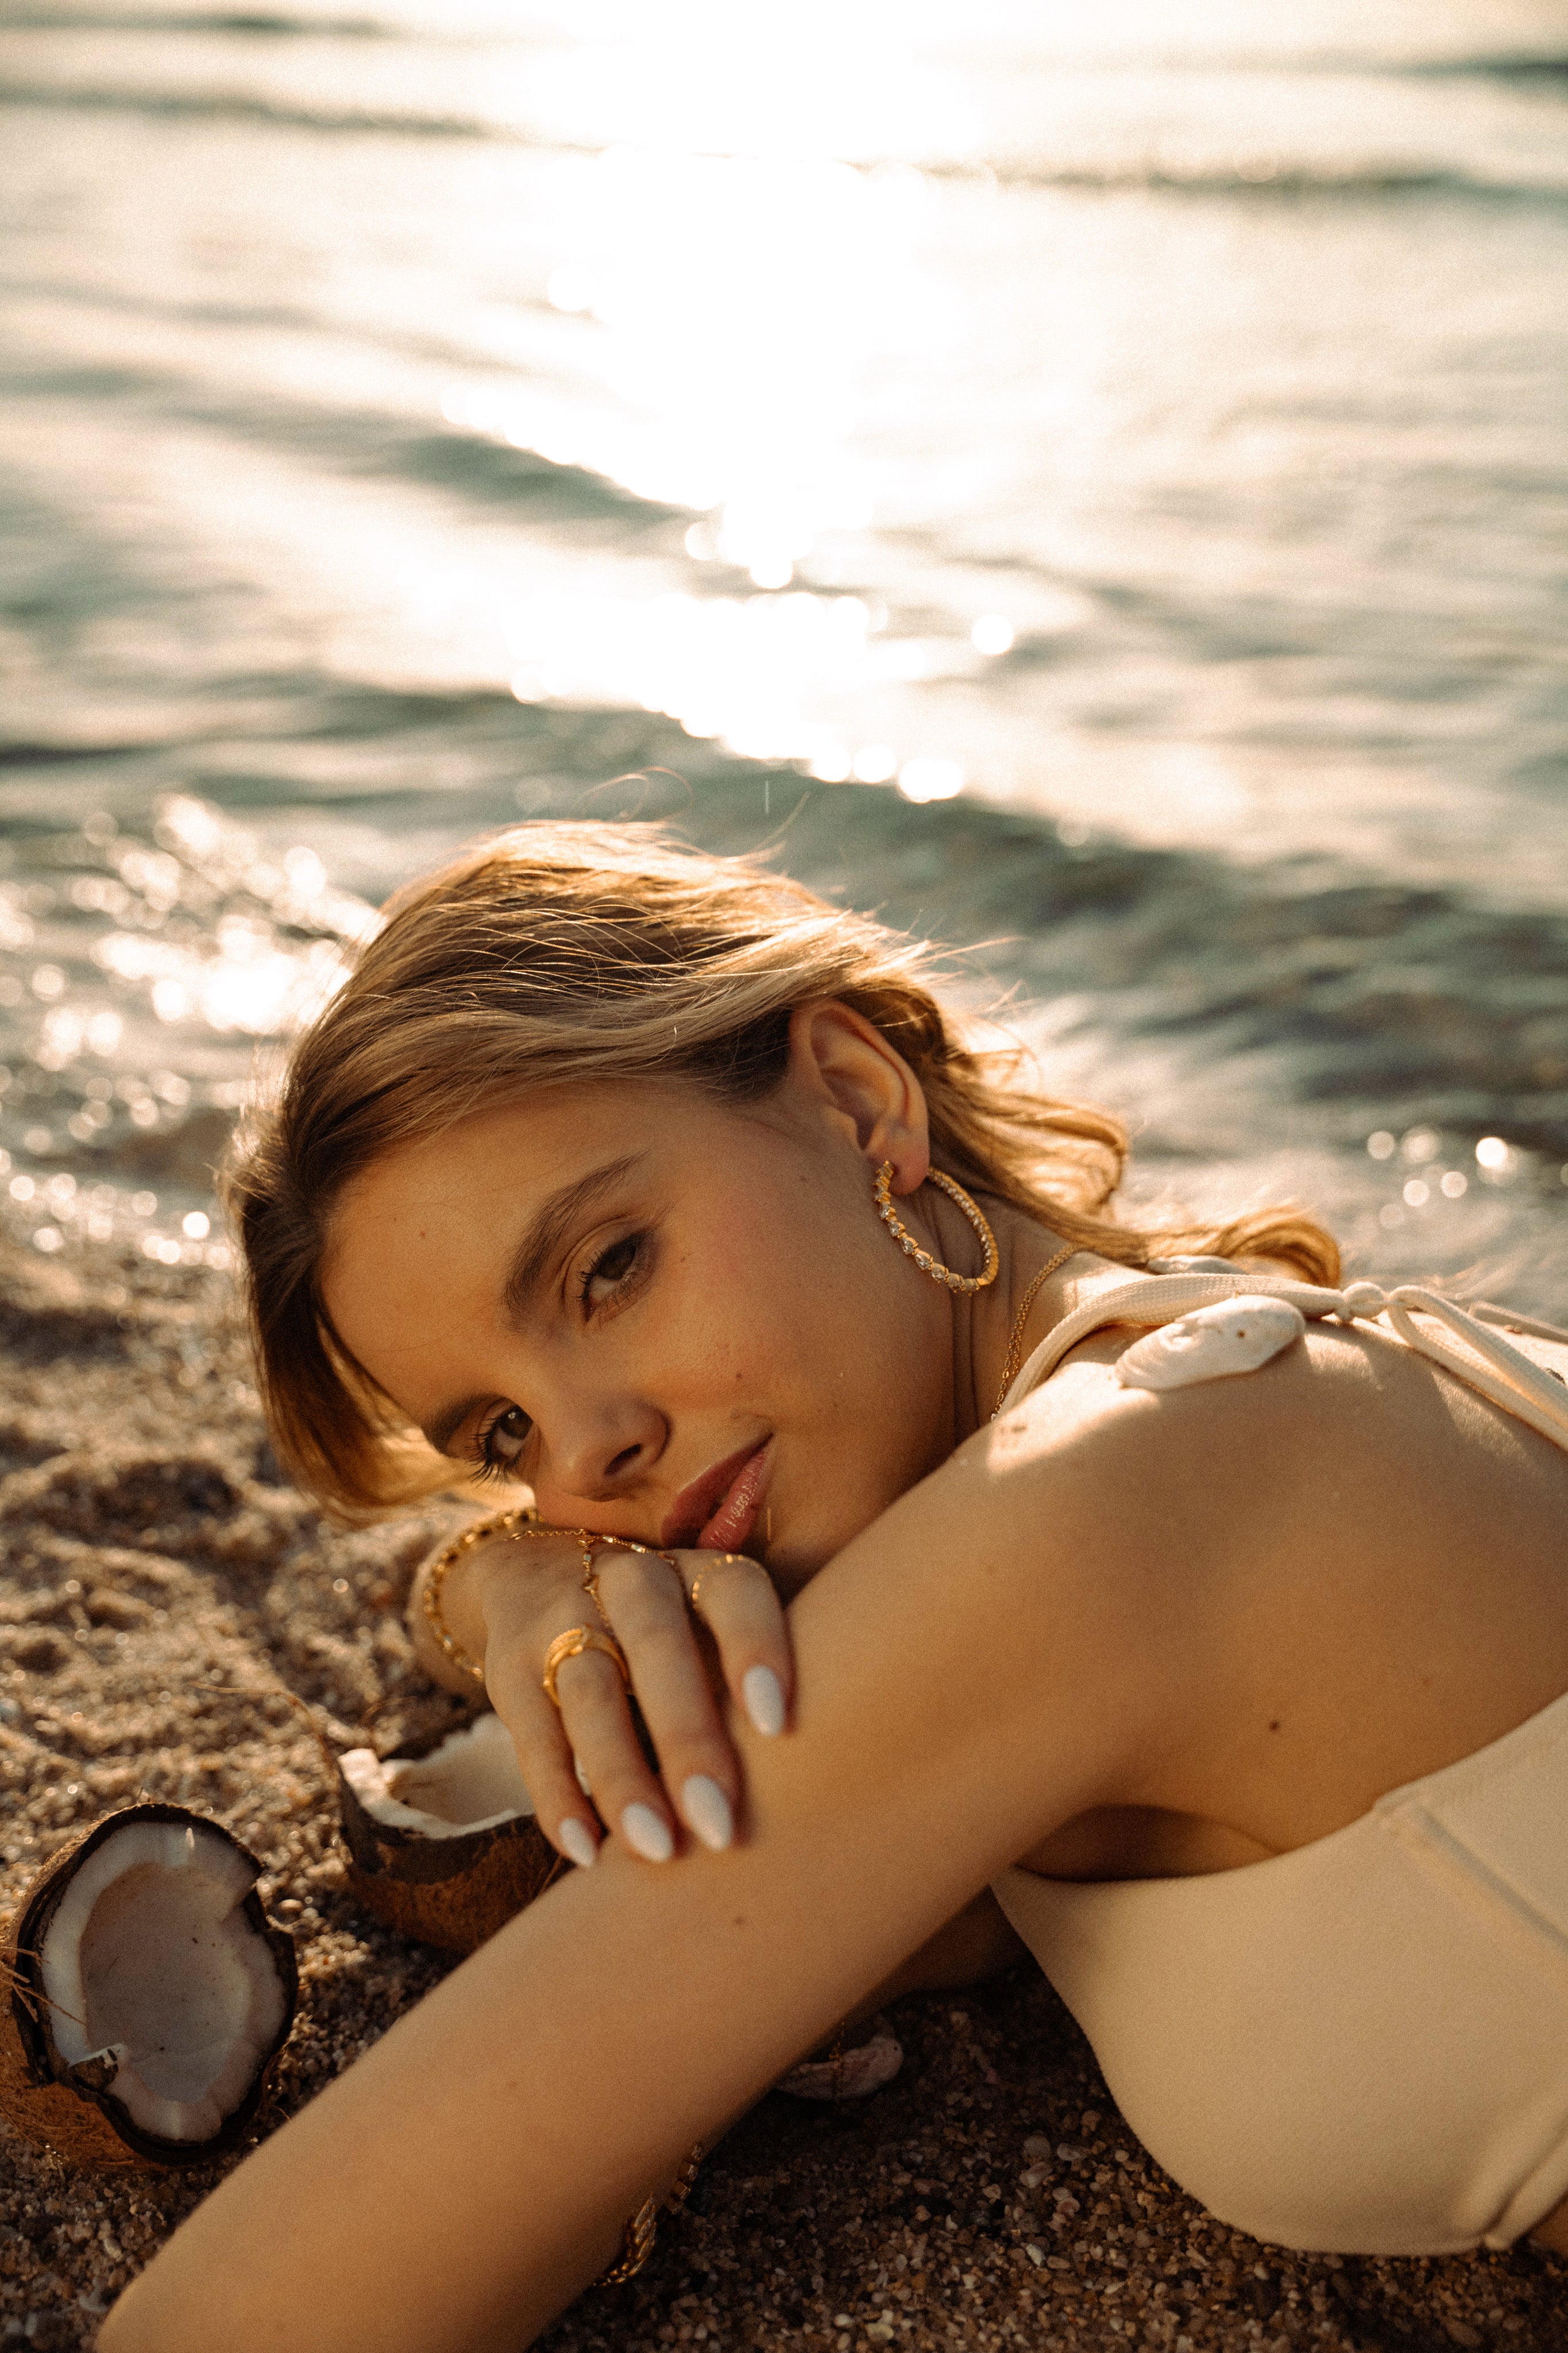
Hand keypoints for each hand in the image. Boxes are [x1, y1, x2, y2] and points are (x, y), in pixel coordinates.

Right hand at [443, 1530, 791, 1867]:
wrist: (537, 1577)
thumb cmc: (669, 1634)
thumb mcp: (708, 1633)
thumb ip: (746, 1693)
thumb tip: (809, 1796)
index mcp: (697, 1573)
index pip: (734, 1594)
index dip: (755, 1649)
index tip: (777, 1725)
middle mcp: (630, 1583)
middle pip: (658, 1648)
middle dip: (687, 1736)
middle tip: (718, 1824)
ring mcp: (562, 1620)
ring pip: (590, 1695)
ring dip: (623, 1775)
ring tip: (656, 1849)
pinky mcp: (512, 1669)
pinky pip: (534, 1736)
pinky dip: (558, 1796)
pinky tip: (586, 1851)